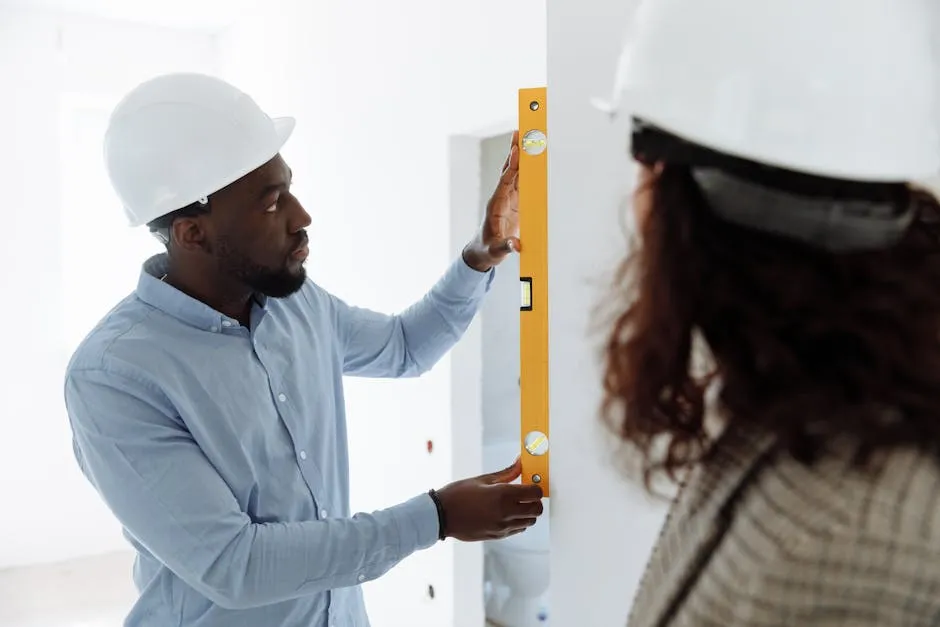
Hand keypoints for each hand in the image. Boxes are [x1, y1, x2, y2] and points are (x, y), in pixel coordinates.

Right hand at [434, 456, 543, 540]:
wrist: (441, 516)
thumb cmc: (459, 494)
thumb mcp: (483, 479)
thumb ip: (507, 473)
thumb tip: (521, 462)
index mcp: (503, 494)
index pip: (535, 493)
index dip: (535, 487)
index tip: (529, 483)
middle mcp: (506, 512)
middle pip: (537, 509)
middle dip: (534, 501)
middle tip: (524, 494)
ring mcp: (502, 526)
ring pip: (530, 522)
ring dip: (527, 512)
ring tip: (514, 504)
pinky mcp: (497, 535)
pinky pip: (518, 529)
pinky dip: (518, 522)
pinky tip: (506, 514)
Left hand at [462, 130, 520, 271]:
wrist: (483, 252)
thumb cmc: (488, 250)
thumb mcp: (496, 251)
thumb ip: (506, 247)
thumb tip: (516, 244)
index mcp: (495, 206)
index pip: (504, 182)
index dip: (511, 167)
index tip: (516, 151)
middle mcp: (501, 197)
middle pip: (509, 170)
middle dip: (514, 151)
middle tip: (521, 132)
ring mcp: (508, 198)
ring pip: (515, 173)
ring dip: (521, 156)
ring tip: (528, 137)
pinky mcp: (515, 202)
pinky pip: (521, 181)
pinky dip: (528, 169)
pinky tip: (534, 158)